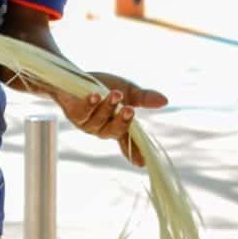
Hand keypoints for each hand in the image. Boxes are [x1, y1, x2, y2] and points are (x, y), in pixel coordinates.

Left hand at [51, 72, 167, 167]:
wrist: (73, 75)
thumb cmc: (102, 86)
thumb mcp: (127, 90)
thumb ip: (144, 98)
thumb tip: (165, 100)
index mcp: (117, 125)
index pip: (129, 141)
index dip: (135, 152)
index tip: (142, 163)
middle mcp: (102, 128)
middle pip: (114, 132)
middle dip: (123, 122)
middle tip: (131, 110)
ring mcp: (87, 123)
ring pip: (99, 120)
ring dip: (108, 106)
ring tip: (115, 93)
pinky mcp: (73, 113)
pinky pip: (82, 112)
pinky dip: (89, 104)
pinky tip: (94, 95)